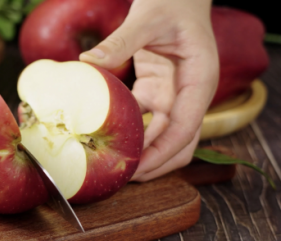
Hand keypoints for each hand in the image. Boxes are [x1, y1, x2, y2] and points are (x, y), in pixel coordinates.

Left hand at [80, 0, 218, 180]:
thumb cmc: (172, 3)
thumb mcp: (148, 18)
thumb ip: (122, 40)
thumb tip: (90, 62)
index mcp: (198, 80)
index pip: (185, 128)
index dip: (163, 153)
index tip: (138, 169)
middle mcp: (190, 93)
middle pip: (180, 143)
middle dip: (156, 163)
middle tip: (123, 175)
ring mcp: (174, 95)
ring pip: (165, 137)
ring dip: (144, 152)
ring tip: (115, 163)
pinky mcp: (158, 91)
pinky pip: (147, 120)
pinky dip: (133, 132)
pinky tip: (110, 137)